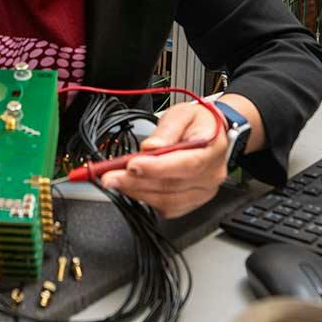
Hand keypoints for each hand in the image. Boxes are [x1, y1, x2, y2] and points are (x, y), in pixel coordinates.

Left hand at [100, 100, 228, 217]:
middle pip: (171, 185)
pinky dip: (144, 198)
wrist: (212, 134)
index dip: (157, 168)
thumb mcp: (182, 114)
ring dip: (136, 191)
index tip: (131, 165)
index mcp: (212, 150)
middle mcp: (210, 175)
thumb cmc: (198, 123)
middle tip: (109, 176)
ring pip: (166, 201)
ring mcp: (202, 192)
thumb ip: (166, 130)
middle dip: (135, 181)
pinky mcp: (191, 201)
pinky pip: (166, 208)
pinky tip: (130, 187)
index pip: (186, 164)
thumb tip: (151, 147)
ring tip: (115, 180)